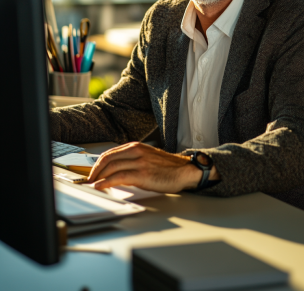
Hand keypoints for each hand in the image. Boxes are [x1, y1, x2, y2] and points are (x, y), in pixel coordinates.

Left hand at [87, 142, 213, 192]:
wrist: (184, 171)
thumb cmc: (167, 167)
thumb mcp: (147, 157)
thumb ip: (132, 160)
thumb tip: (114, 171)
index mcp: (136, 146)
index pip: (110, 153)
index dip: (98, 163)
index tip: (92, 172)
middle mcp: (136, 151)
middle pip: (108, 158)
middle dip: (95, 170)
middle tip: (89, 180)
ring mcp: (139, 162)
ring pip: (111, 167)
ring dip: (99, 177)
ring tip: (93, 185)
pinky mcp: (142, 174)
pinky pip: (119, 176)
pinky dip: (106, 182)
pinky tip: (101, 186)